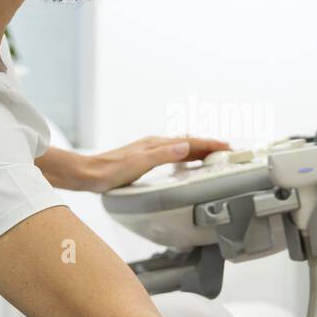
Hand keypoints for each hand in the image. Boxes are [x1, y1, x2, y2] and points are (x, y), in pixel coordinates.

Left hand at [82, 135, 230, 191]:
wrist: (89, 174)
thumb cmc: (110, 171)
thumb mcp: (140, 164)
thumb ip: (163, 155)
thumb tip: (185, 146)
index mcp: (156, 144)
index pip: (190, 142)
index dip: (209, 144)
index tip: (226, 146)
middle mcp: (154, 144)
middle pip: (188, 142)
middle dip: (208, 145)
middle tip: (226, 150)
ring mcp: (149, 150)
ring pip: (181, 147)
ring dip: (198, 149)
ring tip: (212, 154)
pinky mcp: (144, 158)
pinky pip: (172, 153)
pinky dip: (185, 155)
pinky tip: (184, 160)